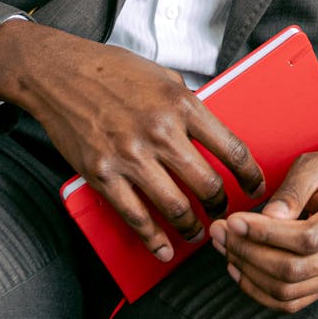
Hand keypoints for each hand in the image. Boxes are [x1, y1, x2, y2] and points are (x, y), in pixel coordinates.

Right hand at [0, 19, 264, 261]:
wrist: (61, 73)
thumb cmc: (113, 70)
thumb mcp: (165, 77)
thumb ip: (189, 106)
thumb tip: (211, 134)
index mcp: (182, 104)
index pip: (232, 149)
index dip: (250, 175)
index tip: (256, 187)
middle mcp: (161, 132)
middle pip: (207, 184)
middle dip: (221, 205)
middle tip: (224, 211)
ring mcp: (131, 157)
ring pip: (176, 207)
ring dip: (192, 227)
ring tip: (198, 233)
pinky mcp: (103, 175)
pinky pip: (136, 217)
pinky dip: (154, 239)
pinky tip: (164, 248)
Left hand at [209, 132, 317, 312]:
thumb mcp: (315, 164)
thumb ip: (292, 190)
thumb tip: (268, 219)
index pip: (307, 237)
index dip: (266, 234)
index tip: (233, 220)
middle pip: (295, 269)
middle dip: (249, 253)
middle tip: (219, 232)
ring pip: (290, 291)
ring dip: (249, 274)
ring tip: (224, 248)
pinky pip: (293, 302)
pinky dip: (260, 291)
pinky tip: (239, 269)